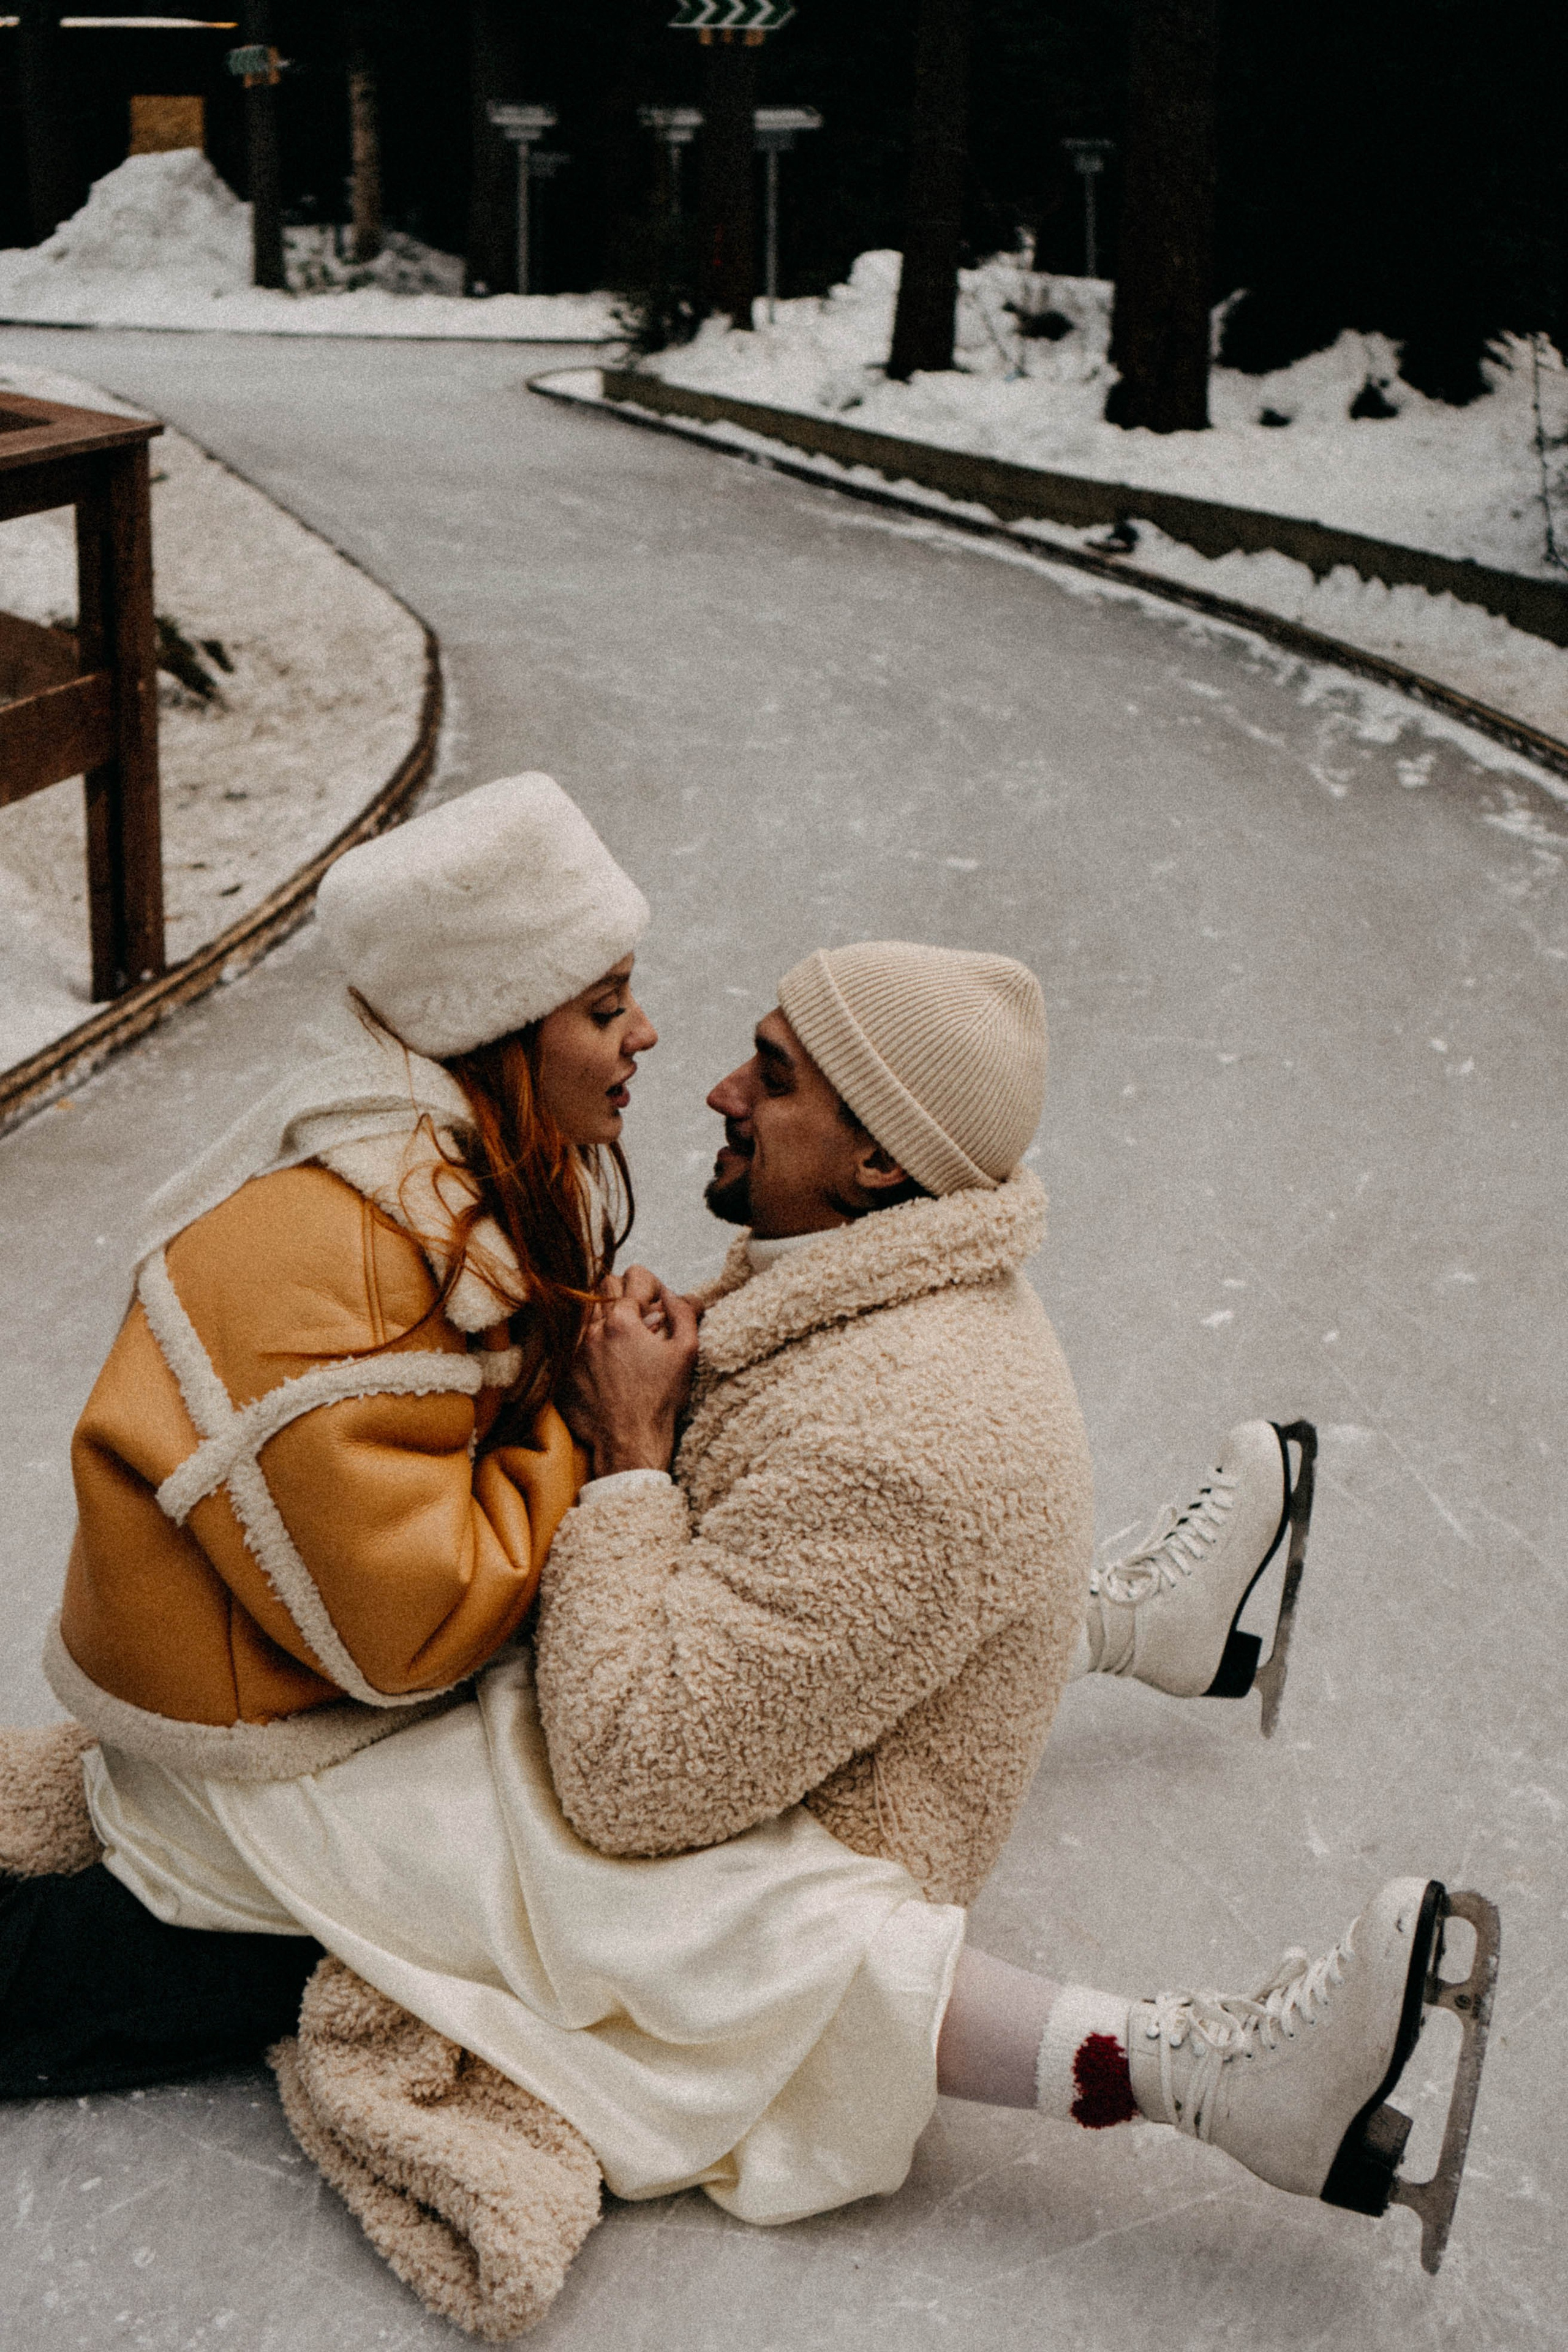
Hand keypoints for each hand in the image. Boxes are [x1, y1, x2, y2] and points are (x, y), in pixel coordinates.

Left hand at [563, 1277, 699, 1477]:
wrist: (629, 1441)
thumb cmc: (659, 1401)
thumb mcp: (686, 1353)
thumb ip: (683, 1313)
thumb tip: (674, 1293)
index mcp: (623, 1321)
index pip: (635, 1276)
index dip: (652, 1285)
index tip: (657, 1304)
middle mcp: (593, 1329)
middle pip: (605, 1285)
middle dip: (625, 1293)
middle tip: (639, 1315)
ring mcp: (573, 1348)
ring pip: (584, 1307)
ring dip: (603, 1312)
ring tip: (619, 1334)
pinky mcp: (563, 1368)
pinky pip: (571, 1336)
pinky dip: (587, 1337)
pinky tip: (602, 1356)